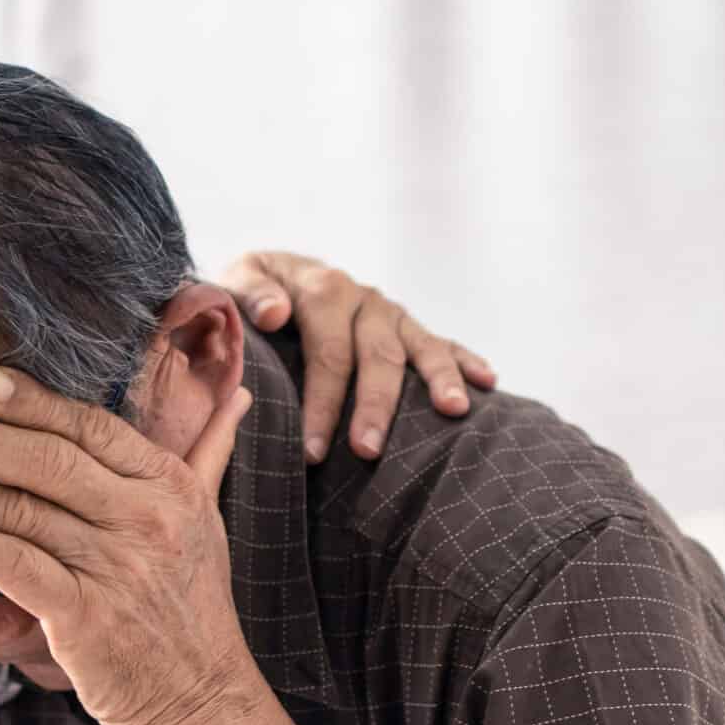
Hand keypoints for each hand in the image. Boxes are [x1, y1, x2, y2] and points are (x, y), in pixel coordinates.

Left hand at [0, 364, 261, 724]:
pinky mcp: (87, 619)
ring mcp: (118, 568)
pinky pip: (16, 567)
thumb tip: (236, 394)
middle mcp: (146, 518)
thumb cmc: (190, 608)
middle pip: (44, 460)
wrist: (204, 701)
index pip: (89, 426)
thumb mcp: (206, 520)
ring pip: (20, 511)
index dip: (29, 401)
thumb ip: (206, 452)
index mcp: (168, 484)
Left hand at [217, 251, 495, 461]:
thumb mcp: (236, 279)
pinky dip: (465, 359)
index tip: (315, 450)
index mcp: (321, 287)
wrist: (271, 274)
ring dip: (438, 378)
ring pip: (419, 346)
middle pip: (376, 354)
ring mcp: (389, 312)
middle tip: (369, 450)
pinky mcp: (405, 326)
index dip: (323, 400)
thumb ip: (249, 295)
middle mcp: (363, 298)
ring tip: (453, 411)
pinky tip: (487, 382)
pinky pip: (441, 341)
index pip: (327, 349)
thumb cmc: (249, 293)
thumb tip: (276, 313)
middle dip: (376, 404)